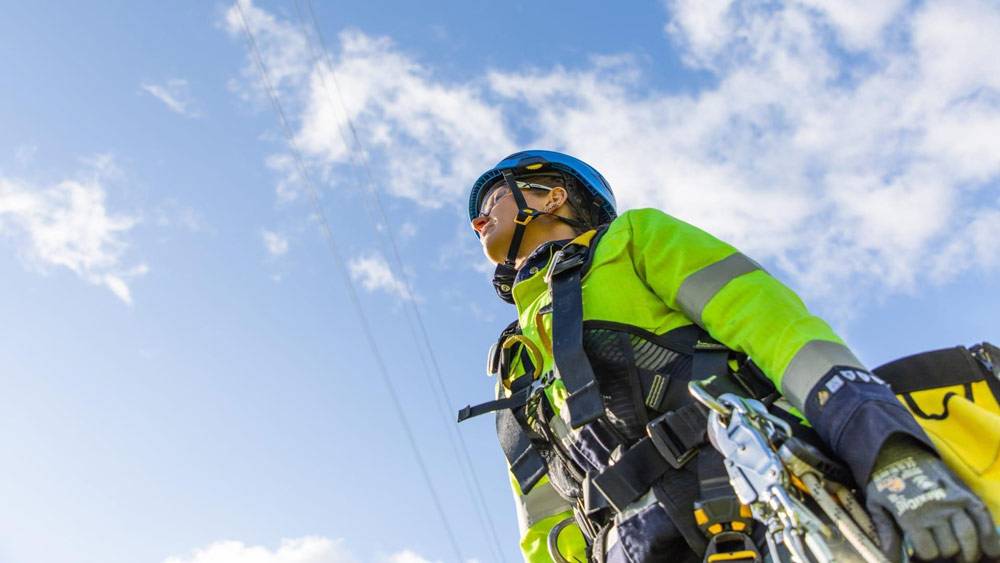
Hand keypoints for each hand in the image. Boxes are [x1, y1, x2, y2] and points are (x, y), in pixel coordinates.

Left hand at [865, 438, 999, 561]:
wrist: (898, 452)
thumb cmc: (887, 482)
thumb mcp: (877, 505)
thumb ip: (885, 533)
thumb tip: (890, 558)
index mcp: (911, 516)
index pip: (929, 551)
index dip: (927, 555)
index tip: (925, 551)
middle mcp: (934, 510)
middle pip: (950, 547)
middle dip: (947, 553)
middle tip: (944, 551)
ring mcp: (952, 500)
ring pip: (969, 536)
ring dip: (969, 551)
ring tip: (964, 556)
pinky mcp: (964, 492)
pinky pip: (982, 516)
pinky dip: (990, 535)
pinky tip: (991, 551)